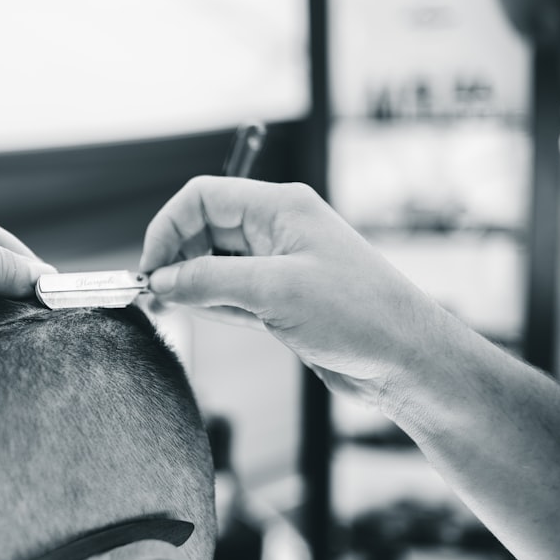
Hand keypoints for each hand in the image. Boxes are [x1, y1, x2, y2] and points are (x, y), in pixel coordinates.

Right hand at [139, 176, 446, 404]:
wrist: (407, 360)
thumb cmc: (358, 315)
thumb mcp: (274, 292)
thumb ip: (209, 281)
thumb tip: (161, 281)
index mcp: (279, 208)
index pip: (202, 199)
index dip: (168, 228)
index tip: (152, 269)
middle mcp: (277, 229)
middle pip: (204, 229)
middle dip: (178, 259)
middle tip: (161, 296)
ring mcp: (279, 264)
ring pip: (214, 264)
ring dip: (196, 286)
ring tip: (193, 310)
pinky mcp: (282, 298)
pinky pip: (232, 292)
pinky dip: (216, 305)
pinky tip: (217, 319)